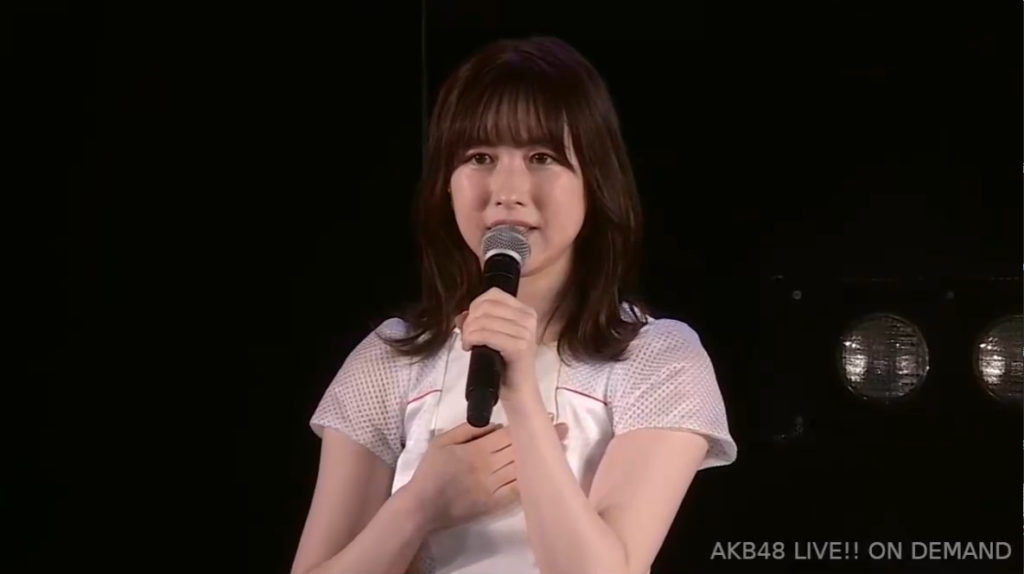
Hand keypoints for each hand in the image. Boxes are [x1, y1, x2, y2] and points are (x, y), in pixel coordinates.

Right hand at [406, 420, 568, 532]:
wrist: (422, 506)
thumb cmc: (430, 471)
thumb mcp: (442, 441)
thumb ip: (468, 429)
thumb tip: (495, 423)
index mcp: (476, 450)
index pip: (509, 435)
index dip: (528, 426)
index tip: (546, 418)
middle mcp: (488, 467)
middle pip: (520, 450)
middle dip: (542, 438)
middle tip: (563, 428)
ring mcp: (493, 487)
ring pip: (522, 469)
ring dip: (542, 458)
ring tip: (561, 446)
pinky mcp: (494, 504)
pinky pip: (517, 491)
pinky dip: (531, 481)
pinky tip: (545, 473)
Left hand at [457, 287, 538, 389]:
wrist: (518, 391)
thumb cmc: (506, 365)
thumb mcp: (493, 337)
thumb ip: (479, 321)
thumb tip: (461, 315)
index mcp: (526, 312)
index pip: (493, 294)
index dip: (475, 306)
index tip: (471, 324)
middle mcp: (528, 319)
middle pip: (486, 305)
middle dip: (469, 320)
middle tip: (467, 337)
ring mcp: (525, 332)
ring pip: (483, 320)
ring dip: (468, 332)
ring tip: (468, 344)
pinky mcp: (519, 347)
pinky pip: (486, 334)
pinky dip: (472, 339)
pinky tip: (470, 348)